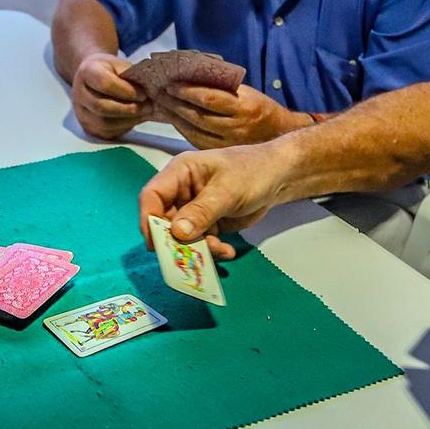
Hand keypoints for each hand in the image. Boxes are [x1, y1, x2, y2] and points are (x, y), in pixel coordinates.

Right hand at [70, 52, 147, 139]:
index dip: (127, 91)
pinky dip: (125, 127)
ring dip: (129, 121)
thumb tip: (151, 92)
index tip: (144, 94)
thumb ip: (132, 76)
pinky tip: (136, 119)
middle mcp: (78, 93)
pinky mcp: (88, 127)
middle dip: (129, 109)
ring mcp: (81, 112)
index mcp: (86, 72)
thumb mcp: (120, 65)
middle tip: (149, 106)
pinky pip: (107, 132)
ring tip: (145, 113)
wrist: (92, 78)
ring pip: (104, 123)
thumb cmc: (109, 70)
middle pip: (102, 107)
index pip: (105, 84)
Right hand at [137, 144, 291, 259]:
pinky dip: (211, 249)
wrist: (280, 176)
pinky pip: (200, 241)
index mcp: (180, 173)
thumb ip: (201, 212)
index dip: (149, 219)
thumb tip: (176, 233)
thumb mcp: (227, 191)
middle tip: (188, 257)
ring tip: (219, 250)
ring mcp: (194, 208)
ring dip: (197, 248)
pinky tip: (227, 251)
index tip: (156, 243)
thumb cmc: (253, 171)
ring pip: (183, 235)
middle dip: (177, 240)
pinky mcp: (208, 222)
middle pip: (165, 220)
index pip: (152, 196)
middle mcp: (182, 191)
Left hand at [158, 83, 303, 148]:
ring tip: (160, 105)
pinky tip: (172, 120)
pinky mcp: (222, 152)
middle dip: (174, 103)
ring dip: (174, 117)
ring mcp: (228, 142)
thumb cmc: (258, 106)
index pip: (209, 98)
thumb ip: (221, 85)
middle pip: (198, 115)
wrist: (279, 133)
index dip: (187, 91)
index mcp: (244, 105)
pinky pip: (196, 141)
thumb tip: (191, 72)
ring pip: (194, 130)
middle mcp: (236, 125)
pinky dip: (182, 129)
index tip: (170, 83)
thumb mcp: (245, 91)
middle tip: (157, 92)